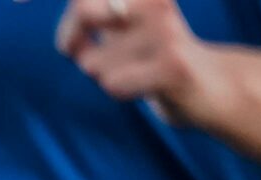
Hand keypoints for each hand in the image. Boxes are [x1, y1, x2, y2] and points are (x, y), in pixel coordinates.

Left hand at [47, 0, 224, 121]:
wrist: (212, 85)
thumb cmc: (152, 54)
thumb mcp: (118, 23)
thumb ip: (86, 13)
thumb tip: (48, 20)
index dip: (59, 13)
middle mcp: (154, 2)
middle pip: (82, 8)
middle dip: (69, 37)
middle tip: (78, 51)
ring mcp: (165, 32)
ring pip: (92, 61)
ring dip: (101, 72)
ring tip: (132, 69)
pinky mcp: (172, 65)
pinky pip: (113, 83)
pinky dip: (119, 89)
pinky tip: (143, 87)